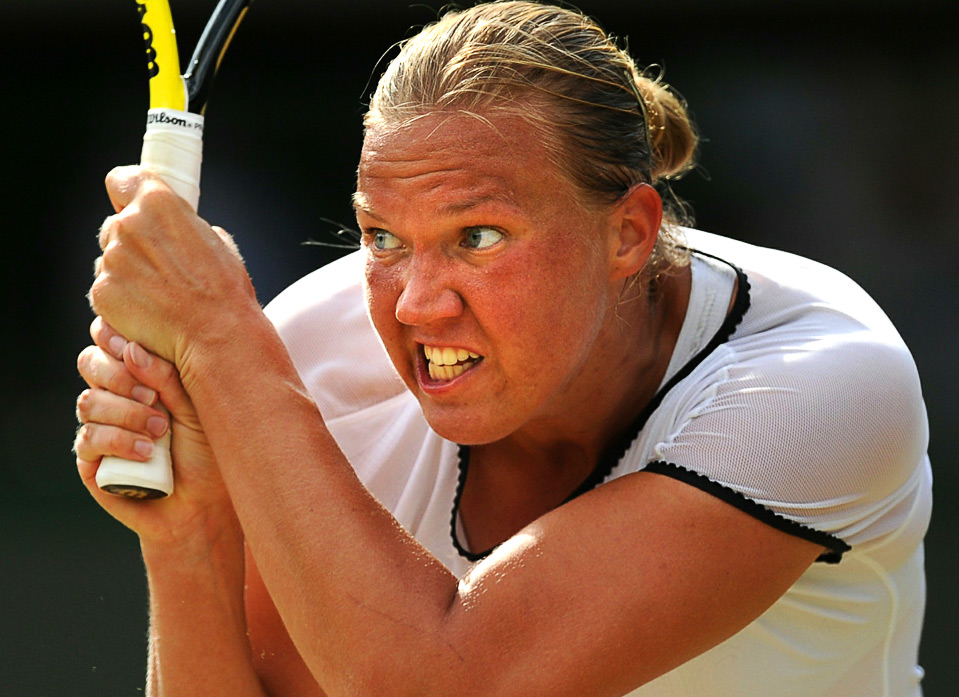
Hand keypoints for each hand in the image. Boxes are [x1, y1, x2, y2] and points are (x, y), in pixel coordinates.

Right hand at [75, 317, 234, 546]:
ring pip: (88, 401)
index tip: (132, 346)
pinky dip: (118, 441)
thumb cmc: (207, 451)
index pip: (110, 340)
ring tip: (160, 431)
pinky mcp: (90, 458)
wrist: (202, 504)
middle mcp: (115, 395)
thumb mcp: (197, 408)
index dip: (113, 337)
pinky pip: (89, 438)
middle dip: (121, 377)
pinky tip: (146, 453)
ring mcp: (100, 425)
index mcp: (140, 374)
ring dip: (126, 414)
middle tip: (154, 398)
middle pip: (91, 363)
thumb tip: (133, 350)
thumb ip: (169, 378)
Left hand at [89, 166, 256, 373]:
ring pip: (110, 259)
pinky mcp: (102, 292)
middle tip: (160, 267)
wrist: (216, 337)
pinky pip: (106, 288)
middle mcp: (129, 225)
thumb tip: (184, 231)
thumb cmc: (225, 294)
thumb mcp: (219, 244)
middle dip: (133, 242)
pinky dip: (122, 299)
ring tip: (160, 294)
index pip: (121, 181)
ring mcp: (112, 260)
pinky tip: (149, 310)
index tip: (132, 206)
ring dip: (127, 272)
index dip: (126, 194)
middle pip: (116, 225)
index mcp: (159, 204)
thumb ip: (190, 228)